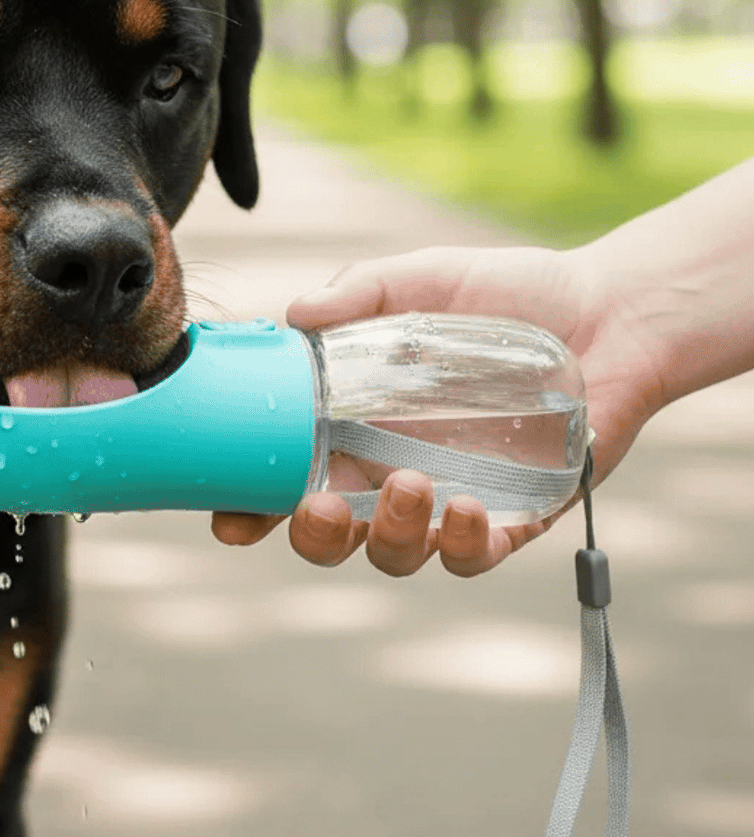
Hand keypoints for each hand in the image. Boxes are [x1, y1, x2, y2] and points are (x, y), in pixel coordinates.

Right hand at [210, 243, 668, 575]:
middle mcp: (387, 467)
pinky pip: (472, 556)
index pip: (282, 473)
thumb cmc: (505, 294)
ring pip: (393, 554)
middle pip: (326, 534)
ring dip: (387, 536)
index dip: (248, 505)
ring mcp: (445, 497)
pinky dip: (461, 546)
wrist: (607, 312)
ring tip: (410, 485)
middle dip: (311, 536)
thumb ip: (356, 293)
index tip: (230, 517)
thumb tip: (295, 314)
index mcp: (350, 420)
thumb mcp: (419, 280)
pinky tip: (466, 508)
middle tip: (320, 506)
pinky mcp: (510, 515)